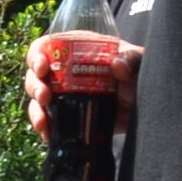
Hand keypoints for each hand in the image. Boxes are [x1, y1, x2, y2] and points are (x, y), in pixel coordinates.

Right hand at [25, 34, 141, 138]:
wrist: (147, 108)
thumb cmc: (139, 75)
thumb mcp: (139, 62)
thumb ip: (132, 60)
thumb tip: (116, 64)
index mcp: (75, 51)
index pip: (45, 47)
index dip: (36, 55)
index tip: (42, 67)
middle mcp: (63, 72)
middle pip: (35, 75)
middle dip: (34, 85)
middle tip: (45, 96)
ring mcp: (63, 95)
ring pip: (36, 99)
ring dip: (35, 109)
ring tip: (43, 120)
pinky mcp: (66, 116)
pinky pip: (46, 120)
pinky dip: (43, 127)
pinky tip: (46, 133)